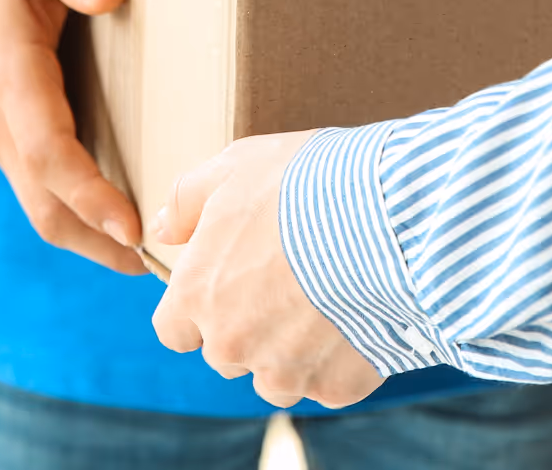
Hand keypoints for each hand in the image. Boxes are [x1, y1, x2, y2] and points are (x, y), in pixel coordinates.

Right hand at [0, 0, 144, 274]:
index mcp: (9, 73)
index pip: (50, 151)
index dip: (91, 196)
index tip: (136, 229)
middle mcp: (0, 115)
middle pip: (43, 201)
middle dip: (98, 243)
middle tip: (165, 271)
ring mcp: (2, 128)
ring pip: (41, 203)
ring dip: (91, 237)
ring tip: (155, 260)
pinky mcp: (14, 130)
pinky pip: (43, 186)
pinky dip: (81, 214)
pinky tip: (125, 219)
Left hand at [149, 132, 384, 407]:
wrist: (388, 216)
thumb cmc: (308, 181)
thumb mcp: (238, 165)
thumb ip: (189, 199)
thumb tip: (163, 228)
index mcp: (199, 294)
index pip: (174, 329)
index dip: (198, 306)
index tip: (229, 280)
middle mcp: (232, 344)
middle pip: (227, 351)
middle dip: (250, 321)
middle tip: (291, 274)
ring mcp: (284, 372)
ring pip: (276, 373)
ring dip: (293, 345)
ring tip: (330, 291)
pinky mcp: (334, 386)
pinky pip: (328, 380)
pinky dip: (341, 354)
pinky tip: (360, 308)